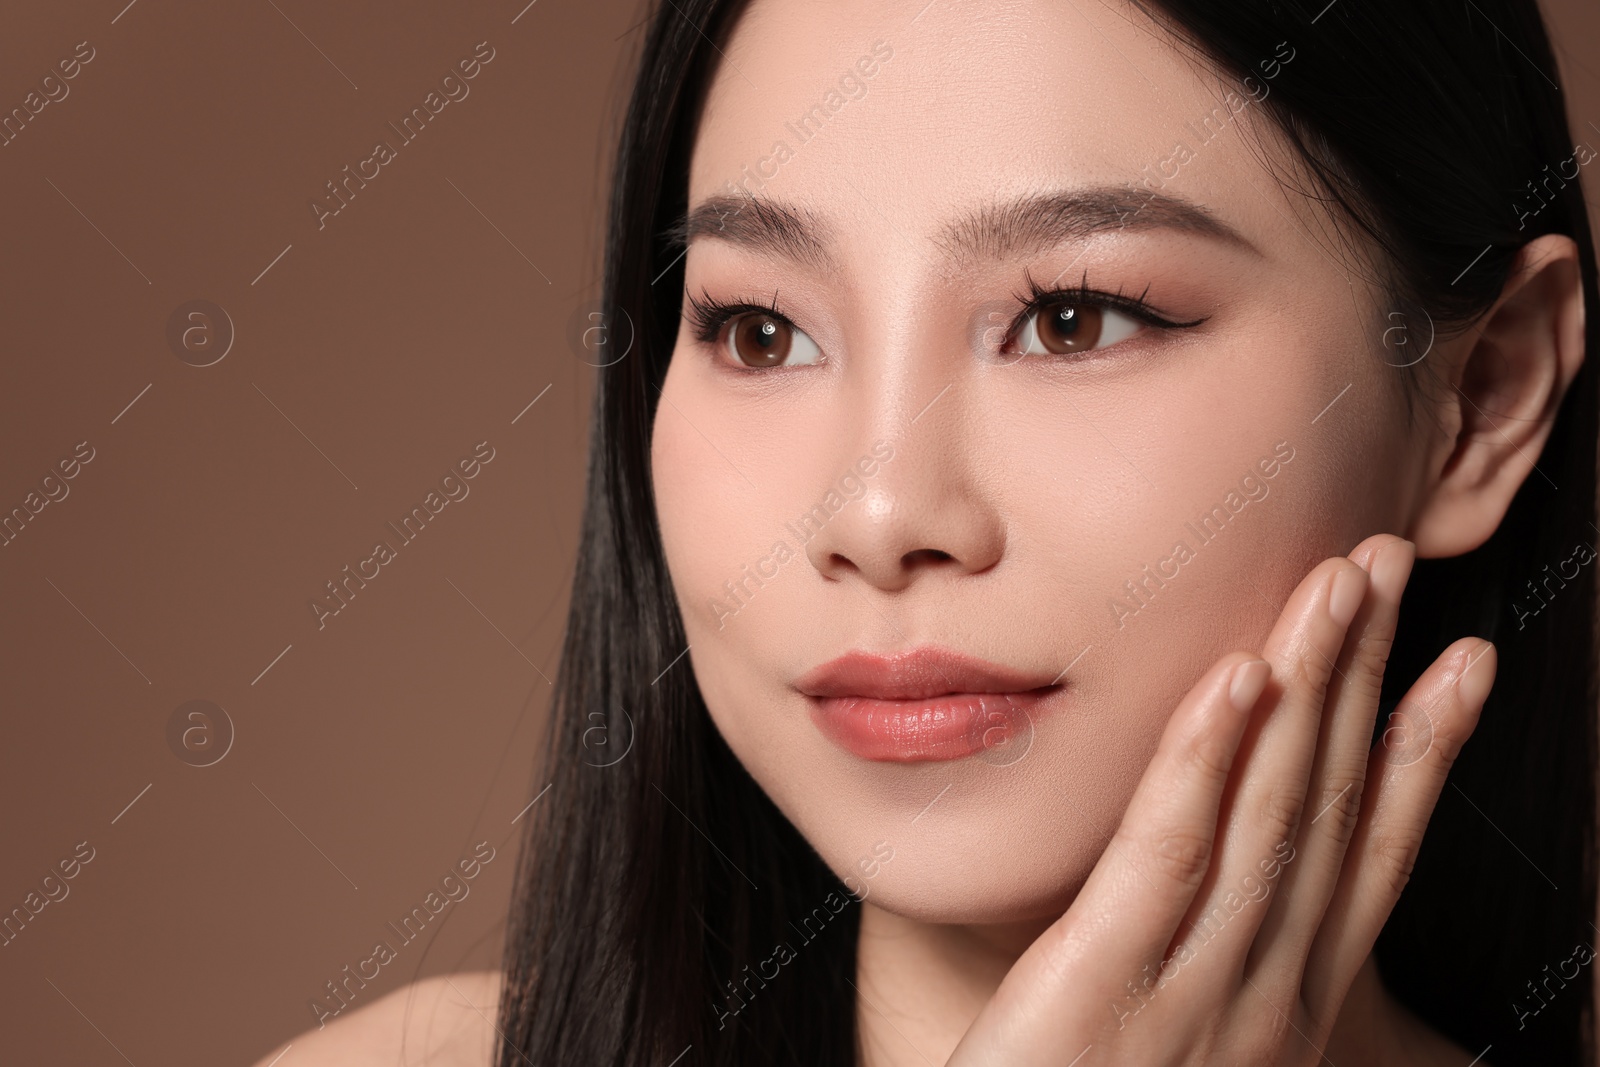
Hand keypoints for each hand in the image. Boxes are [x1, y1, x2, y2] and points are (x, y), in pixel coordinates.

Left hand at [946, 533, 1494, 1065]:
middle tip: (1395, 566)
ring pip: (1270, 814)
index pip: (1366, 853)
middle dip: (1370, 680)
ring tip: (1339, 586)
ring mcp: (1190, 988)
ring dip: (1312, 690)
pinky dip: (1207, 761)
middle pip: (1330, 806)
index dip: (1418, 750)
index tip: (1461, 658)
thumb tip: (1243, 886)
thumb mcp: (1180, 1048)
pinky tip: (1235, 678)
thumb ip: (1216, 968)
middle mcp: (1259, 989)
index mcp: (1280, 1001)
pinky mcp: (1101, 983)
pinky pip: (1167, 855)